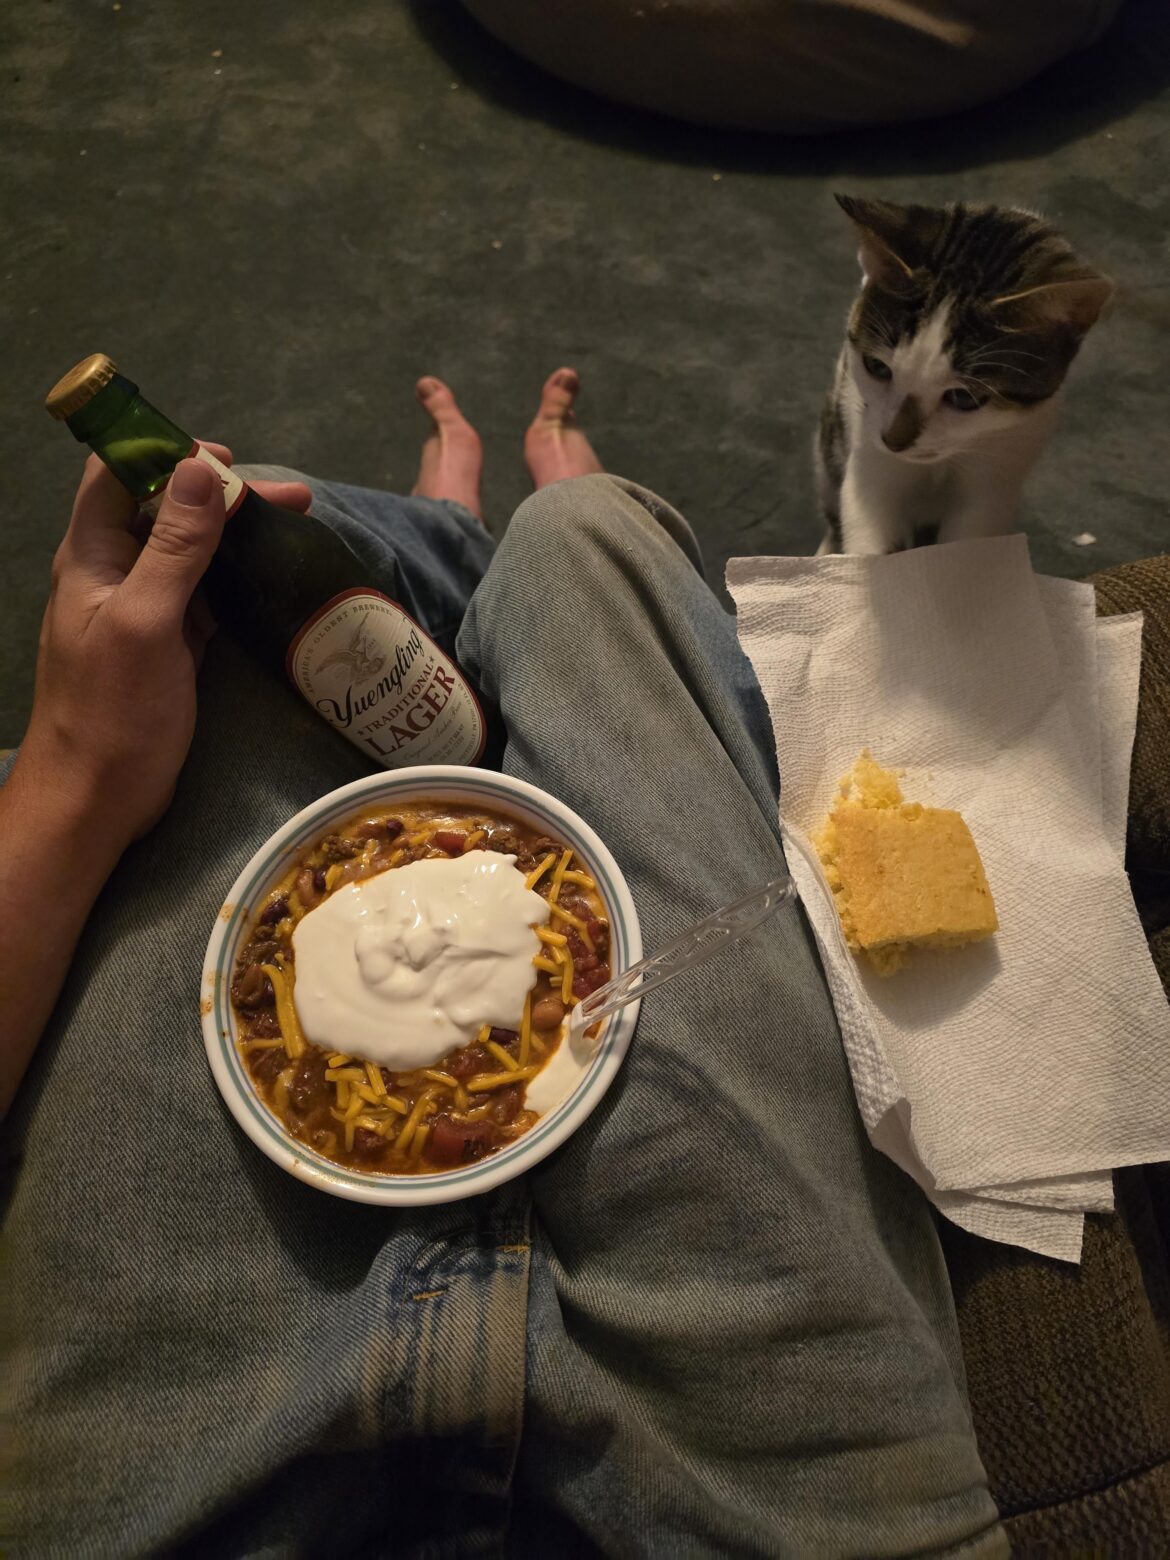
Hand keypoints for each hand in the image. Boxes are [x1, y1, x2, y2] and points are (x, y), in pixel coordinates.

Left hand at [16, 446, 311, 852]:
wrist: (96, 799)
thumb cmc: (113, 711)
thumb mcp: (146, 621)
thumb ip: (173, 546)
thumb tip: (198, 468)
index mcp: (92, 555)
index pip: (118, 473)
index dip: (167, 452)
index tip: (227, 459)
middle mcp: (115, 572)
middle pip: (165, 508)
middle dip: (222, 493)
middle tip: (292, 498)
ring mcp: (143, 609)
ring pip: (191, 551)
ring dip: (238, 534)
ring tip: (297, 527)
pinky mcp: (170, 643)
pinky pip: (205, 594)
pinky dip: (239, 577)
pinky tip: (275, 576)